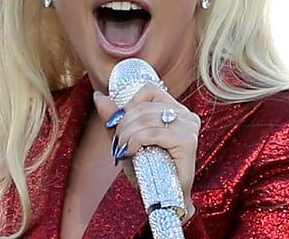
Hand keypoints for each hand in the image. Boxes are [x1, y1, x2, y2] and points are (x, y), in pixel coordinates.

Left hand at [93, 84, 200, 220]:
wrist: (164, 198)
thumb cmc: (148, 170)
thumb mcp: (127, 140)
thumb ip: (115, 118)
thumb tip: (99, 96)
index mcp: (177, 110)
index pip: (150, 90)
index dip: (129, 104)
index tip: (120, 124)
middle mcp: (186, 115)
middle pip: (145, 105)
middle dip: (123, 123)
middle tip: (117, 143)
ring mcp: (189, 127)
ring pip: (146, 118)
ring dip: (126, 134)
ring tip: (122, 150)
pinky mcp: (187, 141)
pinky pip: (152, 133)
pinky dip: (135, 141)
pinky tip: (130, 152)